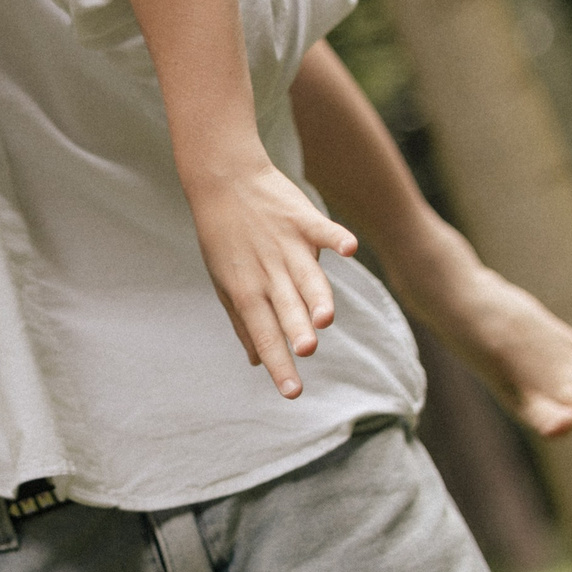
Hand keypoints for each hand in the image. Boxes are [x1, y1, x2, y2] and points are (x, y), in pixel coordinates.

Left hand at [183, 158, 357, 398]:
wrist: (222, 179)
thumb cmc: (223, 238)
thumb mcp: (224, 281)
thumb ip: (244, 322)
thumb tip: (256, 362)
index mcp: (247, 290)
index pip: (263, 333)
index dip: (279, 362)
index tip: (293, 392)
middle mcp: (268, 271)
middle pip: (285, 305)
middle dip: (296, 328)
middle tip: (307, 349)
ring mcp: (286, 244)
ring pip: (306, 276)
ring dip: (316, 295)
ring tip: (324, 317)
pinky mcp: (302, 219)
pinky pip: (322, 229)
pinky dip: (335, 238)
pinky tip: (349, 249)